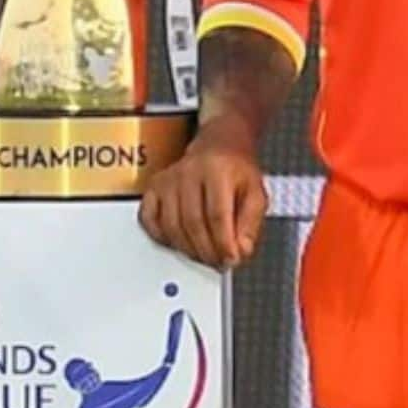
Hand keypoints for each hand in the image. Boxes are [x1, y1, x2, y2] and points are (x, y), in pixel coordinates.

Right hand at [138, 122, 267, 268]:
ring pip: (171, 226)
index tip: (231, 259)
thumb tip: (240, 251)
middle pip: (193, 224)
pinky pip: (150, 219)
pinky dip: (162, 236)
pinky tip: (178, 241)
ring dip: (188, 249)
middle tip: (218, 262)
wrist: (219, 144)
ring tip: (203, 255)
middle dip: (207, 251)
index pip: (217, 216)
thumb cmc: (236, 170)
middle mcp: (189, 173)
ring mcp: (168, 180)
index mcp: (217, 171)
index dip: (223, 244)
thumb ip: (250, 224)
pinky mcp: (154, 187)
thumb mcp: (256, 193)